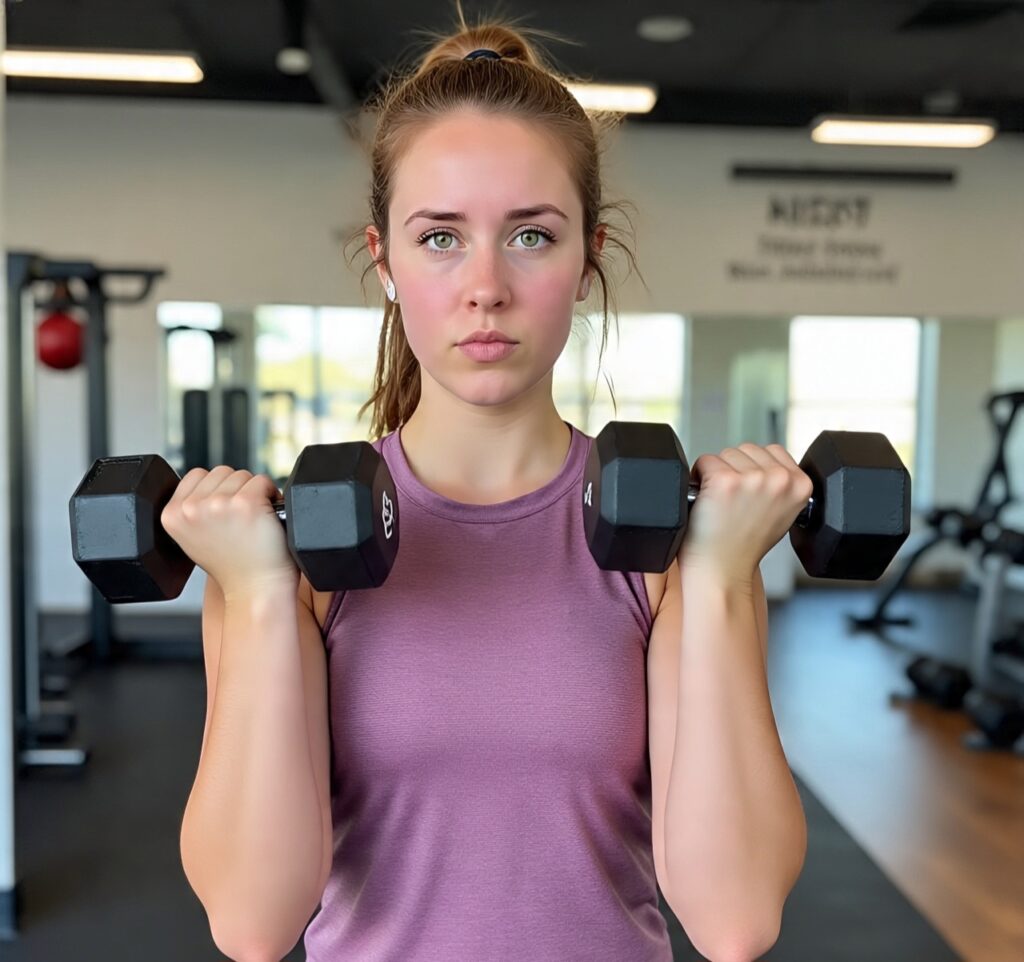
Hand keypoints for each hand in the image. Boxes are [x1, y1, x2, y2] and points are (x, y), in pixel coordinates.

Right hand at [159, 466, 298, 598]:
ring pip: (242, 475)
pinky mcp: (246, 503)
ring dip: (253, 491)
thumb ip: (192, 509)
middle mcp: (191, 508)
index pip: (196, 475)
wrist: (254, 589)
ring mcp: (218, 504)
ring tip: (252, 519)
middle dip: (235, 490)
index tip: (224, 512)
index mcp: (171, 514)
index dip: (217, 490)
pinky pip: (263, 481)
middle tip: (241, 519)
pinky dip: (271, 494)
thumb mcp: (193, 537)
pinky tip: (266, 516)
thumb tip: (206, 484)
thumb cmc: (232, 565)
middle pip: (220, 472)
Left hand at [678, 442, 814, 584]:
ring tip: (722, 502)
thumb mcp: (782, 511)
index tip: (750, 494)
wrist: (724, 569)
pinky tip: (708, 500)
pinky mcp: (725, 481)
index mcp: (801, 485)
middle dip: (736, 470)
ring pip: (726, 454)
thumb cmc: (745, 544)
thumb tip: (766, 462)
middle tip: (734, 502)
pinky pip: (705, 461)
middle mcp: (780, 479)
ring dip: (718, 472)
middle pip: (748, 449)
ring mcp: (753, 479)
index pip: (774, 451)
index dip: (755, 470)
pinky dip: (699, 477)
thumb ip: (782, 483)